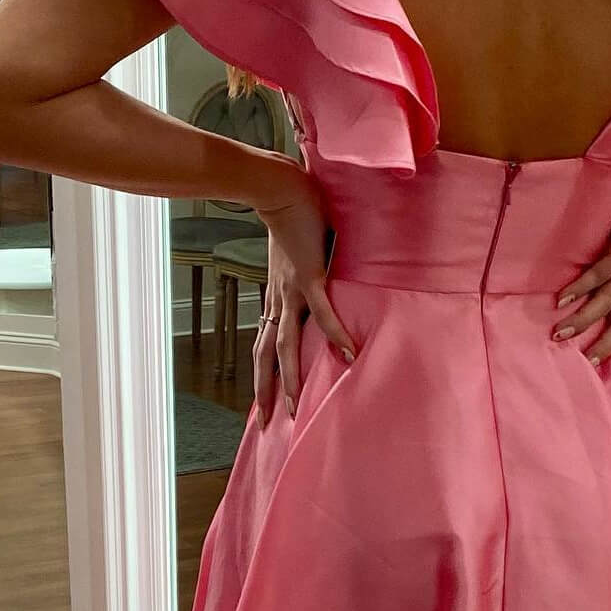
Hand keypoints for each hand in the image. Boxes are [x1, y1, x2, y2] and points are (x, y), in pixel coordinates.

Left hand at [252, 169, 356, 429]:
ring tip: (293, 406)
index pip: (265, 342)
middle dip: (266, 389)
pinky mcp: (310, 278)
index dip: (263, 371)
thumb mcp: (295, 253)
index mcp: (275, 296)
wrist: (280, 187)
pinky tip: (348, 353)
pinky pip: (324, 313)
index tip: (262, 398)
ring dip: (290, 377)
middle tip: (268, 422)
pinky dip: (335, 333)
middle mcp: (279, 299)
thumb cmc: (291, 214)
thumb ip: (306, 268)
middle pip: (268, 354)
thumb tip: (318, 273)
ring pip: (287, 345)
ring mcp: (292, 291)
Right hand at [552, 183, 610, 397]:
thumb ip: (593, 297)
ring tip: (560, 332)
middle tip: (585, 364)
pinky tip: (562, 296)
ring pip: (607, 304)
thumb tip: (567, 320)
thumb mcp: (607, 276)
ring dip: (583, 320)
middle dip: (606, 348)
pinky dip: (580, 286)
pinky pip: (598, 274)